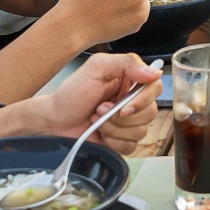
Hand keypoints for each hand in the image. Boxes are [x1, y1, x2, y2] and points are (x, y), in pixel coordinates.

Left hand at [18, 52, 162, 154]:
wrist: (54, 121)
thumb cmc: (71, 94)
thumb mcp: (95, 68)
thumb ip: (125, 63)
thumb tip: (153, 72)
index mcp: (130, 81)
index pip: (155, 88)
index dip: (143, 100)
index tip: (123, 106)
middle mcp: (132, 101)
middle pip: (150, 112)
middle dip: (121, 116)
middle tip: (100, 109)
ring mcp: (128, 123)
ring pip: (141, 131)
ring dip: (114, 128)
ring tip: (96, 120)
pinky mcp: (122, 141)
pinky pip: (131, 146)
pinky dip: (113, 142)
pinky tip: (100, 134)